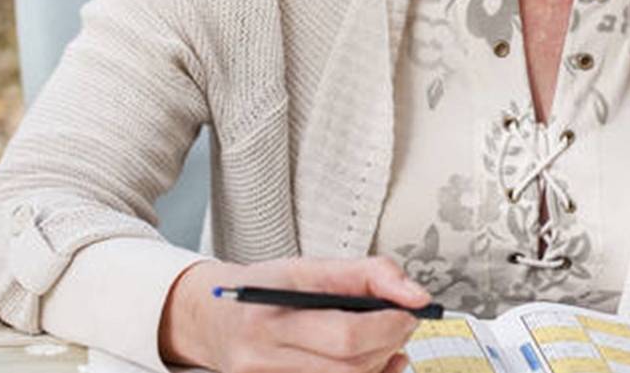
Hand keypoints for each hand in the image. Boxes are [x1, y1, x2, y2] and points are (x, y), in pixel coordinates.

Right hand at [160, 256, 428, 372]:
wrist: (212, 318)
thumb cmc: (264, 290)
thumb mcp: (309, 267)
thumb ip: (368, 273)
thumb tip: (417, 296)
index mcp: (270, 316)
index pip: (345, 336)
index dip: (388, 326)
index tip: (409, 312)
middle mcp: (262, 358)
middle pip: (349, 368)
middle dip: (388, 344)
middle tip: (402, 323)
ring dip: (379, 365)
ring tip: (384, 341)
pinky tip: (371, 364)